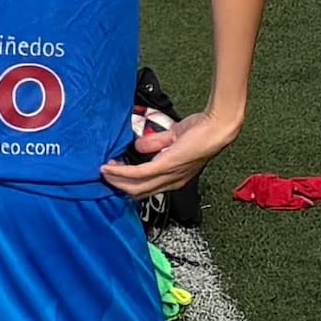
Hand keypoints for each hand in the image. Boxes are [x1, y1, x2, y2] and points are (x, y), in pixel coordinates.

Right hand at [101, 96, 241, 202]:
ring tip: (103, 171)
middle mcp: (172, 182)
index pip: (148, 189)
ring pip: (135, 186)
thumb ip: (155, 144)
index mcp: (175, 178)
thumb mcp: (174, 138)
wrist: (217, 127)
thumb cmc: (202, 131)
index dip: (129, 185)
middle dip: (118, 185)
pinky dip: (121, 172)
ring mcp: (169, 176)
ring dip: (116, 180)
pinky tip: (110, 168)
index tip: (114, 175)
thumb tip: (137, 146)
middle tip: (104, 176)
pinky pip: (138, 173)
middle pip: (138, 193)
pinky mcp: (165, 165)